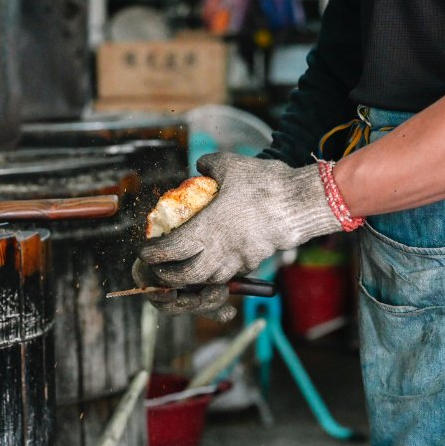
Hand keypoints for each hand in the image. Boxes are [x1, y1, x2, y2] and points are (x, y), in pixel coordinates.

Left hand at [137, 152, 341, 320]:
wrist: (299, 203)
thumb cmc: (262, 182)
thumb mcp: (230, 165)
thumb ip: (209, 166)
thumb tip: (200, 167)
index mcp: (207, 229)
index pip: (170, 251)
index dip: (153, 255)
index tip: (145, 252)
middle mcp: (219, 251)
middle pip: (186, 277)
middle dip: (168, 277)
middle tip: (159, 269)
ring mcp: (238, 260)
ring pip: (208, 281)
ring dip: (192, 280)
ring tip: (183, 270)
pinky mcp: (253, 262)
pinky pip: (229, 275)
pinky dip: (216, 275)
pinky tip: (212, 264)